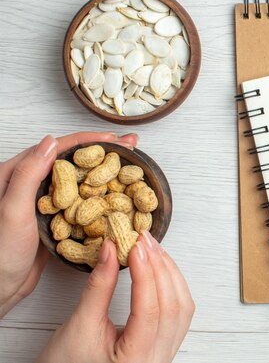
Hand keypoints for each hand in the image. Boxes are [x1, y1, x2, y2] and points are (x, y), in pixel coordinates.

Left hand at [0, 132, 137, 317]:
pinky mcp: (54, 218)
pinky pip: (81, 200)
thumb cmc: (0, 254)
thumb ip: (29, 175)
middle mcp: (30, 184)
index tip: (114, 139)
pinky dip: (100, 194)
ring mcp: (44, 201)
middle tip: (130, 147)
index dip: (88, 141)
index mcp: (14, 174)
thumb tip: (51, 142)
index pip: (57, 149)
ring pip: (80, 179)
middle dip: (104, 152)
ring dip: (105, 172)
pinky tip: (117, 194)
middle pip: (74, 161)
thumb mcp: (13, 211)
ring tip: (129, 166)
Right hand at [38, 233, 194, 362]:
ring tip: (153, 249)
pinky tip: (160, 268)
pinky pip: (179, 314)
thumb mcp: (79, 326)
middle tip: (144, 241)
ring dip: (170, 275)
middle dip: (160, 268)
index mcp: (135, 360)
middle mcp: (157, 360)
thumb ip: (99, 287)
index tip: (135, 246)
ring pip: (182, 309)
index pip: (150, 310)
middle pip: (173, 307)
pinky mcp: (164, 346)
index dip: (145, 273)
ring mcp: (164, 354)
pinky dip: (173, 287)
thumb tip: (111, 249)